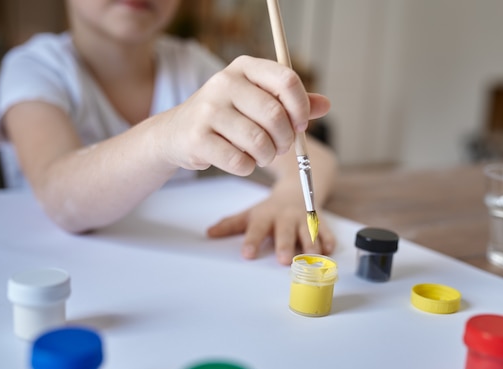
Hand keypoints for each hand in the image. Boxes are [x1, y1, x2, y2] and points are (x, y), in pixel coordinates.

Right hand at [156, 56, 329, 175]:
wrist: (177, 133)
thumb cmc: (226, 116)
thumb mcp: (257, 101)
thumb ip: (291, 103)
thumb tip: (326, 105)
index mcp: (245, 67)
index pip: (286, 80)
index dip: (301, 107)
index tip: (300, 125)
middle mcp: (224, 82)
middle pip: (276, 116)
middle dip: (286, 140)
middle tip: (281, 147)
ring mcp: (208, 110)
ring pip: (259, 142)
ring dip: (267, 156)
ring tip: (261, 155)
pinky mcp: (197, 138)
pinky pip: (240, 162)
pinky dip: (247, 168)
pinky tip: (241, 161)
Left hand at [206, 196, 335, 264]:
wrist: (298, 189)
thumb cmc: (270, 209)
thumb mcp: (250, 214)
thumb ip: (231, 225)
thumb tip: (209, 233)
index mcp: (266, 215)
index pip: (257, 228)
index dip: (252, 241)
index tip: (247, 254)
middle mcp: (286, 217)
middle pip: (285, 231)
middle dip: (285, 245)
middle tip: (283, 260)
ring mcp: (304, 219)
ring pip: (309, 232)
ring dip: (310, 245)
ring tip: (312, 259)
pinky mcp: (321, 222)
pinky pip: (327, 231)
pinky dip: (329, 240)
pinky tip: (329, 250)